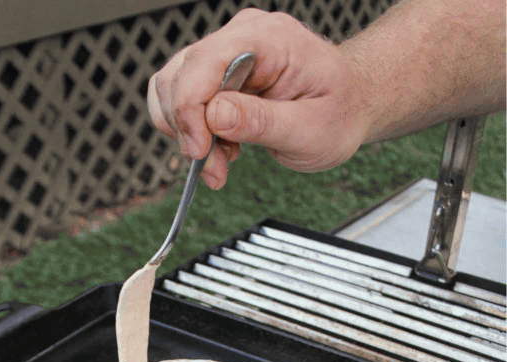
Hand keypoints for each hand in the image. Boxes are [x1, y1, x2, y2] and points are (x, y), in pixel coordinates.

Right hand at [146, 9, 371, 188]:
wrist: (348, 105)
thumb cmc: (339, 112)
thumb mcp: (310, 129)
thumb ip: (261, 121)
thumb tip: (213, 114)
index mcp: (270, 39)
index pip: (204, 63)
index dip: (190, 110)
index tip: (200, 151)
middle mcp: (242, 36)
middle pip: (179, 77)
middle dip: (188, 130)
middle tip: (214, 167)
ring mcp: (224, 52)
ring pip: (170, 88)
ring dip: (185, 133)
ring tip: (220, 159)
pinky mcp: (213, 72)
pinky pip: (178, 98)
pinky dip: (187, 130)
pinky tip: (217, 146)